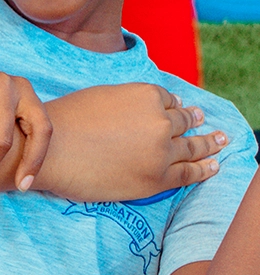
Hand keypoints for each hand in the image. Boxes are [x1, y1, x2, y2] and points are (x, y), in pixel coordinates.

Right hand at [40, 83, 225, 201]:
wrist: (54, 149)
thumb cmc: (70, 118)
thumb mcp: (103, 95)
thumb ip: (131, 100)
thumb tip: (150, 107)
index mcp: (145, 94)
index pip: (168, 99)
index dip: (173, 104)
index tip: (181, 107)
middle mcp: (159, 121)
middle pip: (183, 121)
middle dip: (195, 120)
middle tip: (205, 121)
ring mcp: (161, 152)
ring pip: (192, 147)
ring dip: (209, 143)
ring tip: (219, 141)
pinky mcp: (157, 180)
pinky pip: (189, 174)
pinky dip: (204, 169)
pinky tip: (213, 166)